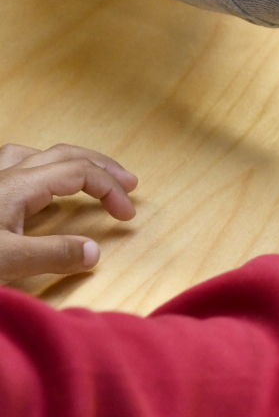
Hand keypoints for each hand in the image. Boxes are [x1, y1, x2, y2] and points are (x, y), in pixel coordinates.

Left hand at [0, 143, 138, 281]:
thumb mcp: (6, 261)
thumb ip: (52, 255)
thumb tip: (95, 251)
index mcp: (20, 185)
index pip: (81, 173)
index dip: (110, 190)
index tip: (127, 215)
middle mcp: (8, 174)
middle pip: (66, 155)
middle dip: (102, 167)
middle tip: (129, 183)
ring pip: (38, 155)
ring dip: (71, 161)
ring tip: (87, 173)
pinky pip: (16, 165)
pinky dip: (40, 168)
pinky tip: (39, 183)